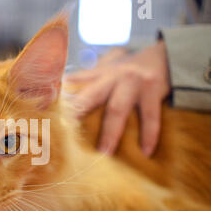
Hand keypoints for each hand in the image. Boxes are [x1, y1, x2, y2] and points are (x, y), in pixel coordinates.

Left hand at [66, 41, 170, 156]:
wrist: (164, 56)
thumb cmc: (128, 70)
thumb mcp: (106, 69)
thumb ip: (86, 79)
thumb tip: (61, 91)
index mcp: (99, 73)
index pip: (74, 83)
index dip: (59, 96)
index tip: (46, 112)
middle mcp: (112, 76)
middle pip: (91, 96)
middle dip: (78, 112)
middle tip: (66, 133)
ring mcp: (133, 82)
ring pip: (117, 110)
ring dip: (110, 133)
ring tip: (104, 154)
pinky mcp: (153, 90)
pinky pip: (150, 117)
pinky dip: (149, 135)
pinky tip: (145, 152)